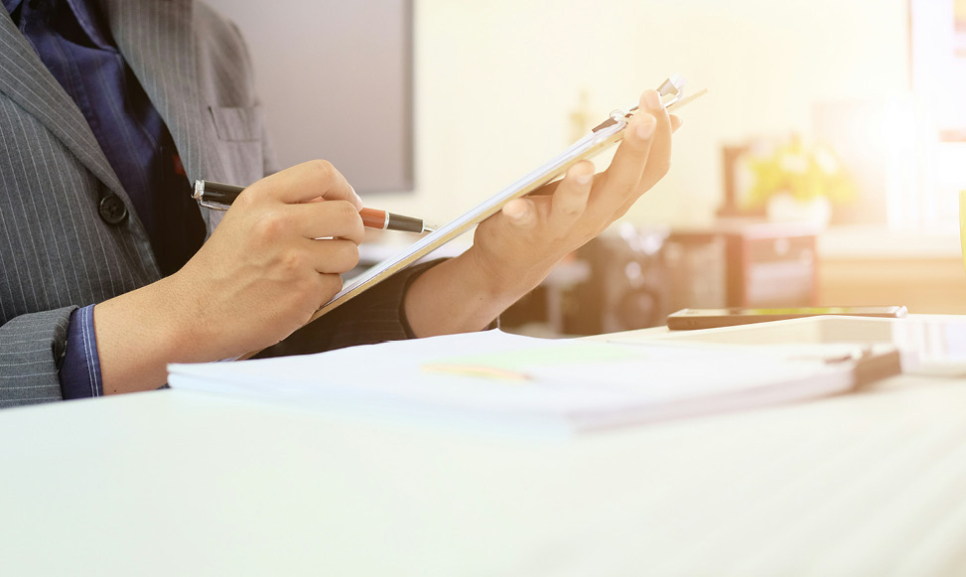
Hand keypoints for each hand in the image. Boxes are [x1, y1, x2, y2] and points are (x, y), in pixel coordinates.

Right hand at [94, 160, 363, 391]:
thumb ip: (289, 206)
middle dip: (352, 230)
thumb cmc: (221, 268)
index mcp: (261, 198)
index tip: (347, 204)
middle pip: (347, 214)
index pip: (323, 174)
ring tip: (306, 270)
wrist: (191, 314)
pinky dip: (321, 290)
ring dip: (337, 263)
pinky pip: (336, 284)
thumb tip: (342, 204)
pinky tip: (292, 292)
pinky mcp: (302, 293)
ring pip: (349, 252)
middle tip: (340, 240)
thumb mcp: (245, 219)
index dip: (344, 189)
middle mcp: (277, 223)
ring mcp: (293, 259)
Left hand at [469, 88, 680, 293]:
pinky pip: (524, 223)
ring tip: (582, 166)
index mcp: (615, 198)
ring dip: (578, 187)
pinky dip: (520, 214)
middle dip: (635, 151)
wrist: (517, 261)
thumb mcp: (600, 186)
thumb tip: (672, 119)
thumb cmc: (560, 212)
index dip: (660, 137)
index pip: (651, 170)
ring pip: (574, 208)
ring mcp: (561, 225)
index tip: (658, 100)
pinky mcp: (526, 231)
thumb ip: (629, 159)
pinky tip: (514, 206)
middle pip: (622, 185)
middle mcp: (595, 214)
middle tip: (642, 118)